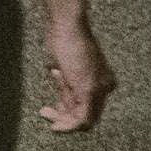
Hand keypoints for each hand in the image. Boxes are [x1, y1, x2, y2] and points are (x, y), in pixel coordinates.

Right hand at [36, 10, 111, 134]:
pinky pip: (82, 118)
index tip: (51, 110)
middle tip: (45, 113)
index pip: (89, 105)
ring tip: (45, 113)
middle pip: (88, 114)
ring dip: (63, 120)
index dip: (70, 112)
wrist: (68, 26)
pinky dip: (68, 125)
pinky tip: (55, 124)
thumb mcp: (66, 68)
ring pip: (84, 119)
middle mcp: (105, 86)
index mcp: (103, 80)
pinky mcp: (89, 90)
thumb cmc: (65, 39)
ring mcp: (98, 89)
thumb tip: (61, 104)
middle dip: (64, 118)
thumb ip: (68, 87)